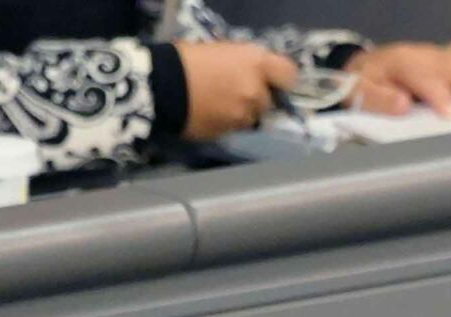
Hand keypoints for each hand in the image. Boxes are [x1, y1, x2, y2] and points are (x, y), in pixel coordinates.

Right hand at [174, 41, 298, 139]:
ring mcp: (245, 114)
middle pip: (270, 100)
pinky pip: (237, 127)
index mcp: (256, 63)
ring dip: (242, 112)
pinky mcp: (232, 132)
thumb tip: (258, 75)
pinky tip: (211, 113)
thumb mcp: (223, 51)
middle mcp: (257, 91)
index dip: (280, 79)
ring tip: (219, 103)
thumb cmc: (188, 60)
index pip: (289, 75)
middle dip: (257, 97)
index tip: (272, 80)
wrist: (161, 85)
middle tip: (235, 90)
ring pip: (254, 117)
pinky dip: (229, 122)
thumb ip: (247, 64)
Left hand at [344, 40, 450, 116]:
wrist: (362, 70)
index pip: (422, 76)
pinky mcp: (448, 58)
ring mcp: (438, 54)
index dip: (438, 94)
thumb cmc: (363, 86)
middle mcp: (423, 55)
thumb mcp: (358, 93)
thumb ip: (377, 99)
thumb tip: (403, 105)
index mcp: (400, 63)